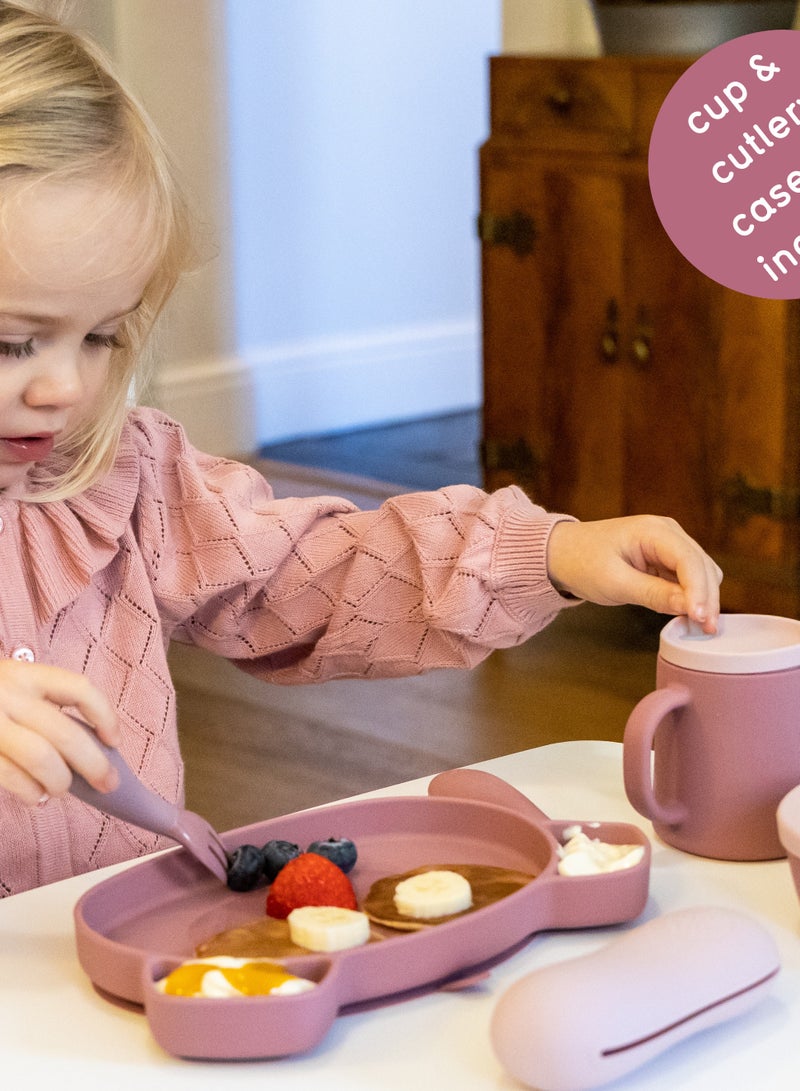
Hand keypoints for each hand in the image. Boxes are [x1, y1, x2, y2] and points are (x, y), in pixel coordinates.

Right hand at [0, 660, 119, 805]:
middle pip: (66, 733)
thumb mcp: (9, 687)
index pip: (79, 689)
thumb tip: (93, 747)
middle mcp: (7, 695)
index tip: (115, 741)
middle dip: (95, 764)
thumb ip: (42, 707)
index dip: (105, 716)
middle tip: (108, 783)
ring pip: (41, 758)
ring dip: (60, 781)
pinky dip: (31, 792)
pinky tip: (37, 797)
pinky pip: (11, 776)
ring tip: (61, 789)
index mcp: (24, 674)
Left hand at [547, 515, 721, 632]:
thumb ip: (654, 595)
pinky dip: (691, 596)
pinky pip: (688, 578)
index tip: (700, 618)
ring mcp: (669, 544)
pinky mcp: (665, 558)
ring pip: (701, 573)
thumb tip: (690, 608)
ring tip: (700, 628)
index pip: (689, 561)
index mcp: (654, 530)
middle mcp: (668, 532)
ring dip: (703, 598)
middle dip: (707, 598)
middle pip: (702, 566)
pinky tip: (689, 616)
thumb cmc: (582, 563)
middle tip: (706, 630)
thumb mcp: (615, 583)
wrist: (562, 554)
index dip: (699, 591)